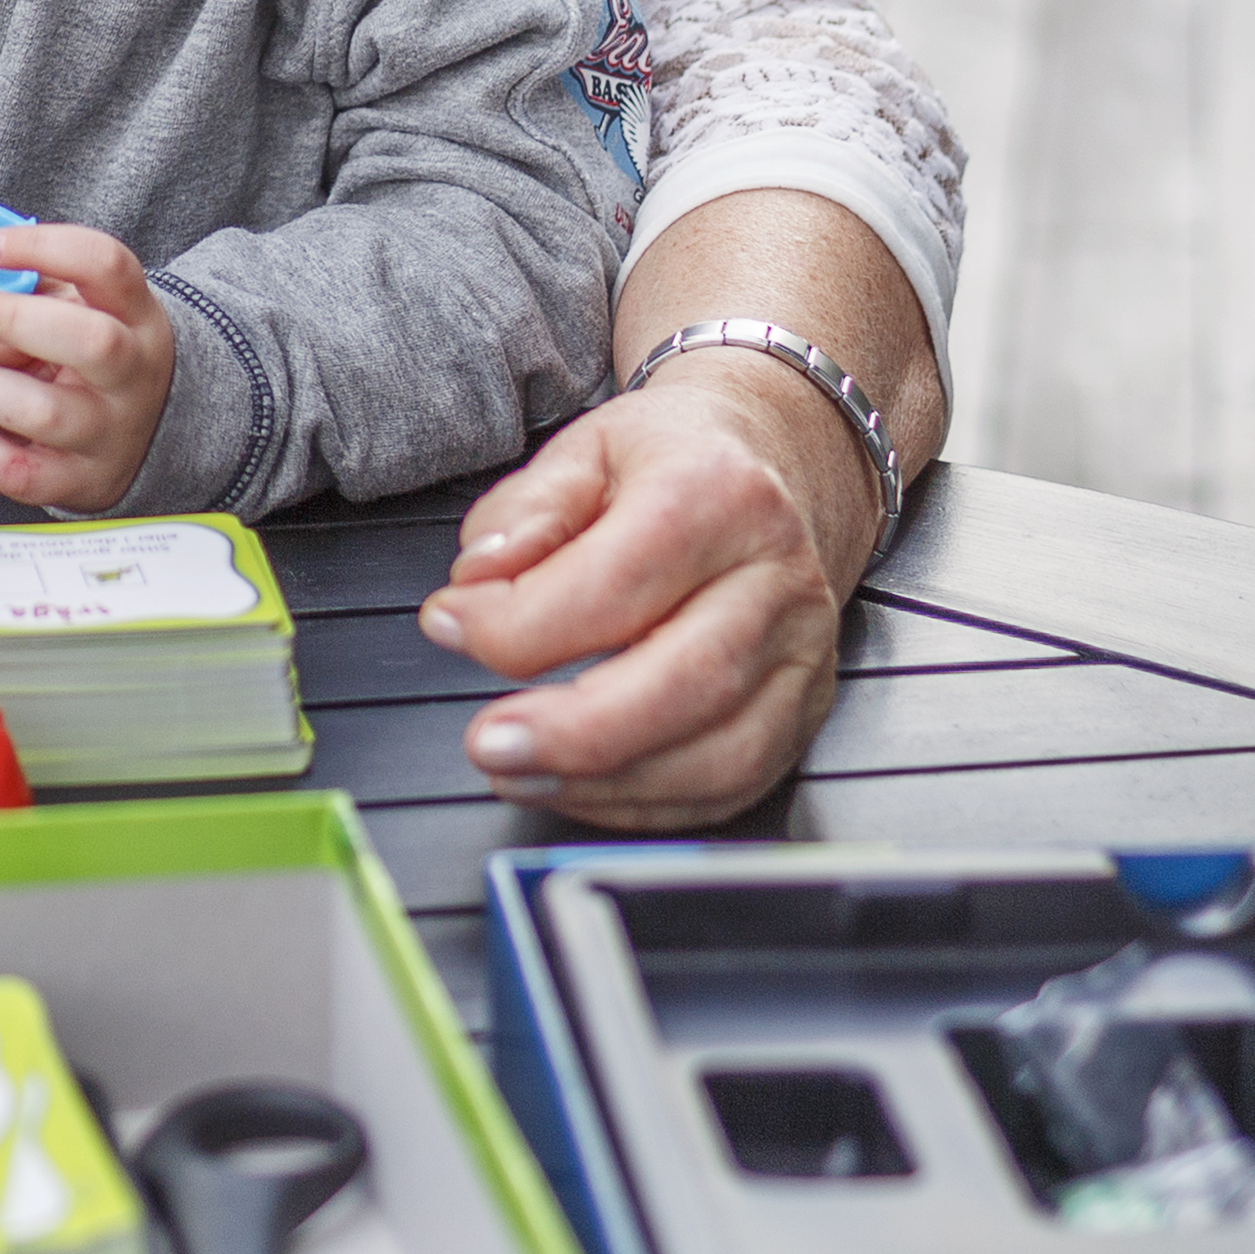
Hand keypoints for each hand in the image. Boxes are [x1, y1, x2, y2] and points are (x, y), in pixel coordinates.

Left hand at [0, 223, 173, 511]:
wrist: (147, 430)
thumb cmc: (93, 352)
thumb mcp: (86, 301)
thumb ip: (32, 264)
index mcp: (134, 313)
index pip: (107, 265)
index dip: (47, 248)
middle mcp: (132, 372)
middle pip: (94, 342)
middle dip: (20, 321)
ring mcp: (109, 431)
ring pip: (50, 413)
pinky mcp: (81, 480)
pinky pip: (26, 475)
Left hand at [417, 359, 862, 829]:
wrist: (779, 463)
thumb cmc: (677, 460)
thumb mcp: (585, 449)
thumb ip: (523, 514)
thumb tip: (476, 582)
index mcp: (718, 495)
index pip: (615, 584)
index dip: (517, 625)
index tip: (449, 625)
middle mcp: (776, 579)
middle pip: (688, 682)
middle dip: (574, 733)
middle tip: (488, 744)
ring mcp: (802, 654)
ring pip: (722, 755)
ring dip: (608, 784)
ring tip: (518, 774)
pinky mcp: (805, 710)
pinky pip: (734, 785)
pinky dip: (648, 803)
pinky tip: (579, 787)